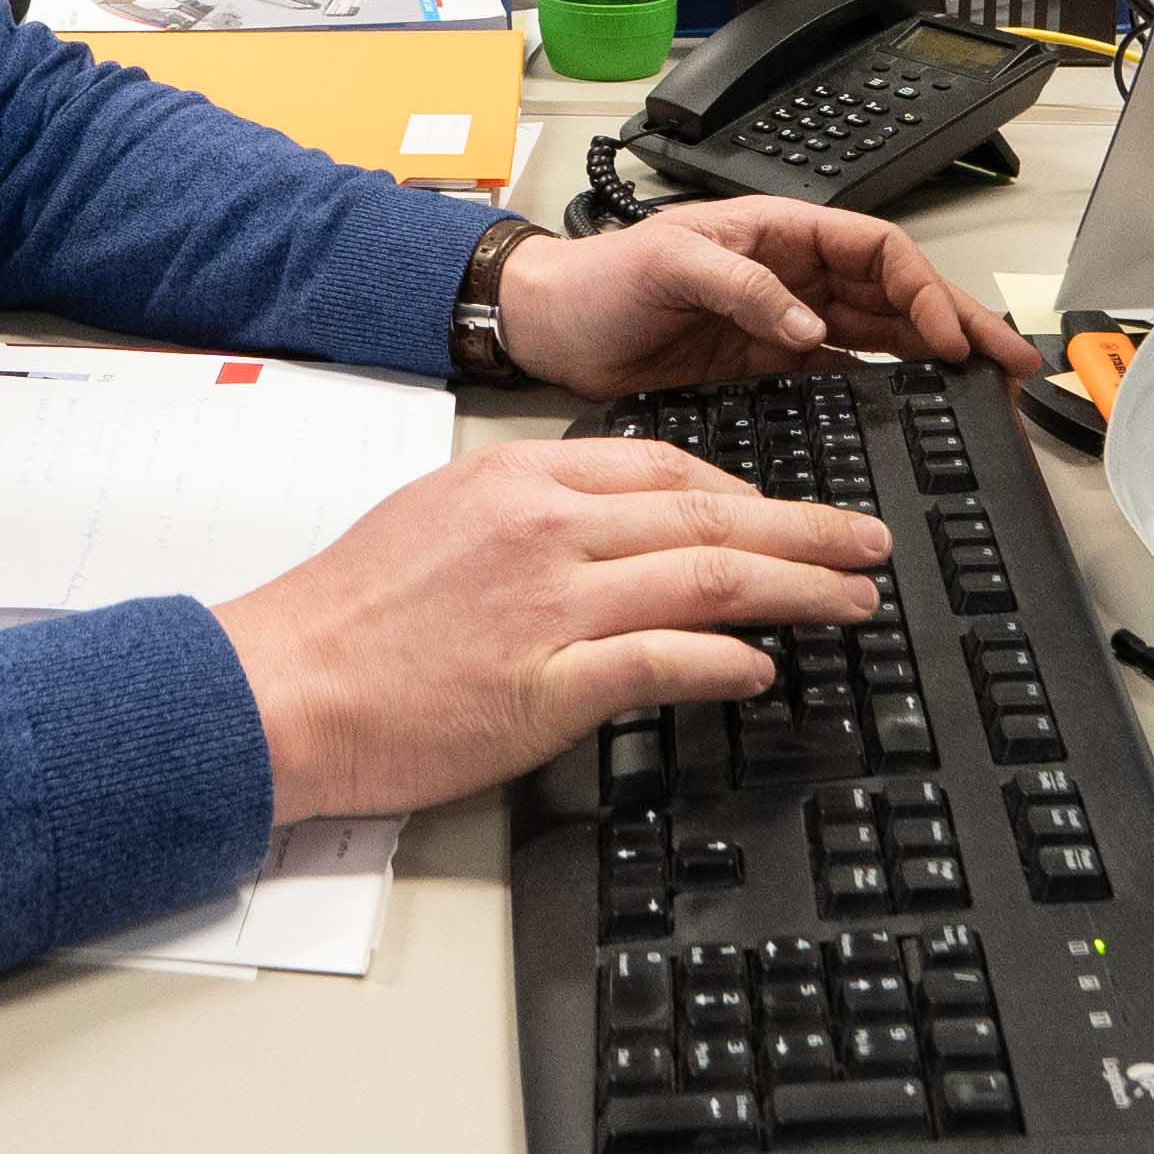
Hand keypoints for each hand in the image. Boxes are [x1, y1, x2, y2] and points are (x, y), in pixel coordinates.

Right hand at [212, 438, 894, 823]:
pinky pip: (663, 664)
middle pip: (710, 517)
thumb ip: (528, 515)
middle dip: (806, 531)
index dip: (747, 491)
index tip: (788, 514)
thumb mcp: (439, 520)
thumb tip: (609, 531)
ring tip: (852, 599)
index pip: (666, 467)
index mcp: (523, 482)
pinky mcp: (548, 684)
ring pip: (709, 580)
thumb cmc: (347, 615)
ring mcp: (552, 605)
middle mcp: (548, 530)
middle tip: (867, 544)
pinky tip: (766, 668)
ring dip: (797, 589)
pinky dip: (725, 663)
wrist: (285, 686)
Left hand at [492, 196, 1044, 398]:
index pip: (877, 251)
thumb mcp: (667, 263)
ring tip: (988, 386)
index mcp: (778, 233)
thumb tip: (808, 326)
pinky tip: (920, 409)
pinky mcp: (766, 366)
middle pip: (897, 294)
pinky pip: (843, 373)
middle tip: (1013, 362)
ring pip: (882, 334)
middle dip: (959, 323)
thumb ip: (742, 288)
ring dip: (936, 357)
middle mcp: (792, 274)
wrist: (550, 327)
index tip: (948, 336)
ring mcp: (784, 322)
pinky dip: (887, 389)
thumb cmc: (596, 277)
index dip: (924, 290)